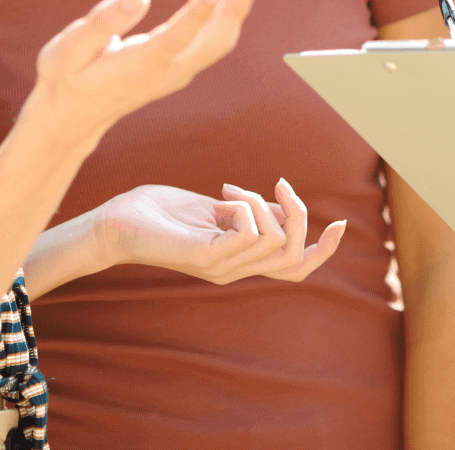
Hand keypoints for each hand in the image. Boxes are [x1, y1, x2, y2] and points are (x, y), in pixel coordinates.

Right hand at [30, 0, 261, 136]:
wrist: (72, 118)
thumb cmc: (65, 78)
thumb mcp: (69, 49)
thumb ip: (105, 21)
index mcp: (141, 65)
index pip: (178, 38)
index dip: (200, 12)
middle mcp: (168, 72)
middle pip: (217, 40)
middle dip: (237, 3)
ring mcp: (178, 73)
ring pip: (220, 39)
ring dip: (232, 1)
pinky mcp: (180, 68)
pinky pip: (211, 40)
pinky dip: (221, 10)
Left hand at [90, 178, 347, 284]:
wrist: (114, 224)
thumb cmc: (159, 212)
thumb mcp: (215, 209)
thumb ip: (248, 211)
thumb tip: (283, 207)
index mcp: (240, 260)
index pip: (296, 269)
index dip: (324, 250)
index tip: (339, 223)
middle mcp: (235, 270)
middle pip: (296, 257)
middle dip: (301, 215)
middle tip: (279, 185)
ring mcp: (221, 267)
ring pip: (277, 240)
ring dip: (264, 204)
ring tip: (231, 190)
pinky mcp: (206, 257)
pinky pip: (250, 234)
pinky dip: (247, 207)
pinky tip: (223, 197)